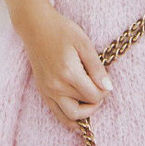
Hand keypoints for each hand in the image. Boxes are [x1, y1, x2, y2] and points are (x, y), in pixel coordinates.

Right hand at [14, 2, 112, 128]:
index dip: (104, 91)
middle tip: (99, 89)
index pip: (94, 96)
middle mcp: (56, 86)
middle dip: (96, 101)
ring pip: (70, 117)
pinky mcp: (43, 92)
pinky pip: (57, 114)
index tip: (104, 80)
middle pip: (84, 107)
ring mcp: (47, 91)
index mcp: (69, 73)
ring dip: (84, 113)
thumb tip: (108, 88)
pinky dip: (69, 118)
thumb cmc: (62, 31)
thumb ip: (96, 68)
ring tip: (90, 101)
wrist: (36, 27)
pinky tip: (79, 116)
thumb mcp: (84, 44)